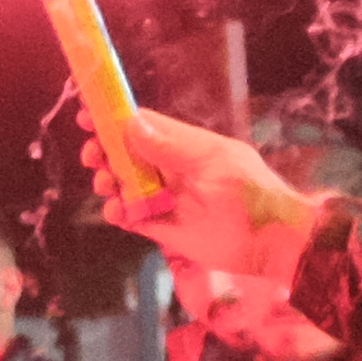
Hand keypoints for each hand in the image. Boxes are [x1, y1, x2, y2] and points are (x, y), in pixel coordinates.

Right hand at [105, 101, 328, 295]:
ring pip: (124, 183)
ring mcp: (165, 198)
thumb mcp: (215, 165)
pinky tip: (118, 212)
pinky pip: (131, 215)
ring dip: (108, 181)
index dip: (115, 119)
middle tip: (92, 157)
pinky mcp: (162, 227)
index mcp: (186, 147)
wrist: (274, 246)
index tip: (87, 115)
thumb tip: (132, 123)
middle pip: (126, 153)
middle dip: (104, 151)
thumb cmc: (252, 196)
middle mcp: (171, 169)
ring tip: (108, 187)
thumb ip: (173, 147)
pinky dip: (118, 212)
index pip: (144, 125)